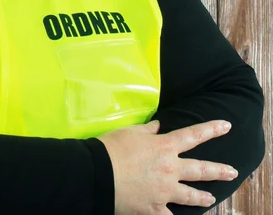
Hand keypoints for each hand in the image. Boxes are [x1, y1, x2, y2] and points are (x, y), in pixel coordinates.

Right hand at [98, 119, 236, 214]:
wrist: (99, 173)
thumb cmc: (112, 148)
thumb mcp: (129, 132)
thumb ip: (147, 131)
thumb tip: (159, 127)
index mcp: (164, 147)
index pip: (192, 136)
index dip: (211, 130)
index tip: (226, 126)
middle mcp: (170, 169)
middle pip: (200, 170)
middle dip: (218, 170)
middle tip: (232, 171)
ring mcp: (165, 191)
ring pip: (190, 196)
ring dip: (202, 196)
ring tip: (211, 198)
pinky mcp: (155, 209)